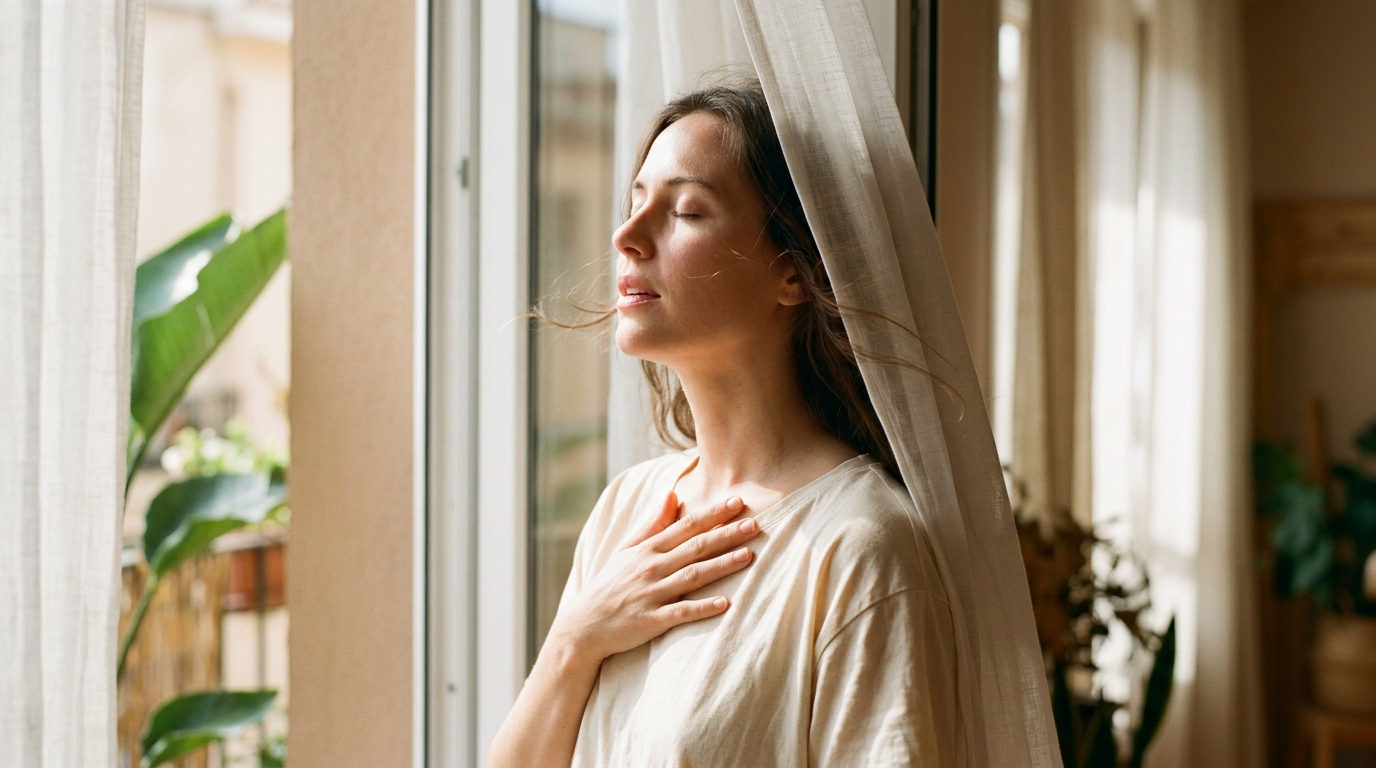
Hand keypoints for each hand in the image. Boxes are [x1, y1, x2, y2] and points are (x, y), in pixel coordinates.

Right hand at [547, 491, 759, 664]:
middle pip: (695, 548)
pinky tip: (725, 604)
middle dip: (726, 535)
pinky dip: (702, 608)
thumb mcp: (626, 550)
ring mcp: (652, 594)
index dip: (713, 514)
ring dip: (721, 565)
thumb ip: (652, 523)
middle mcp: (652, 568)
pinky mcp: (651, 621)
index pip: (686, 527)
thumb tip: (670, 493)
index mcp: (648, 549)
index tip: (738, 502)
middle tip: (755, 524)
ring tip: (748, 555)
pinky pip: (680, 613)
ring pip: (692, 576)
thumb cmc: (609, 585)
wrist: (583, 626)